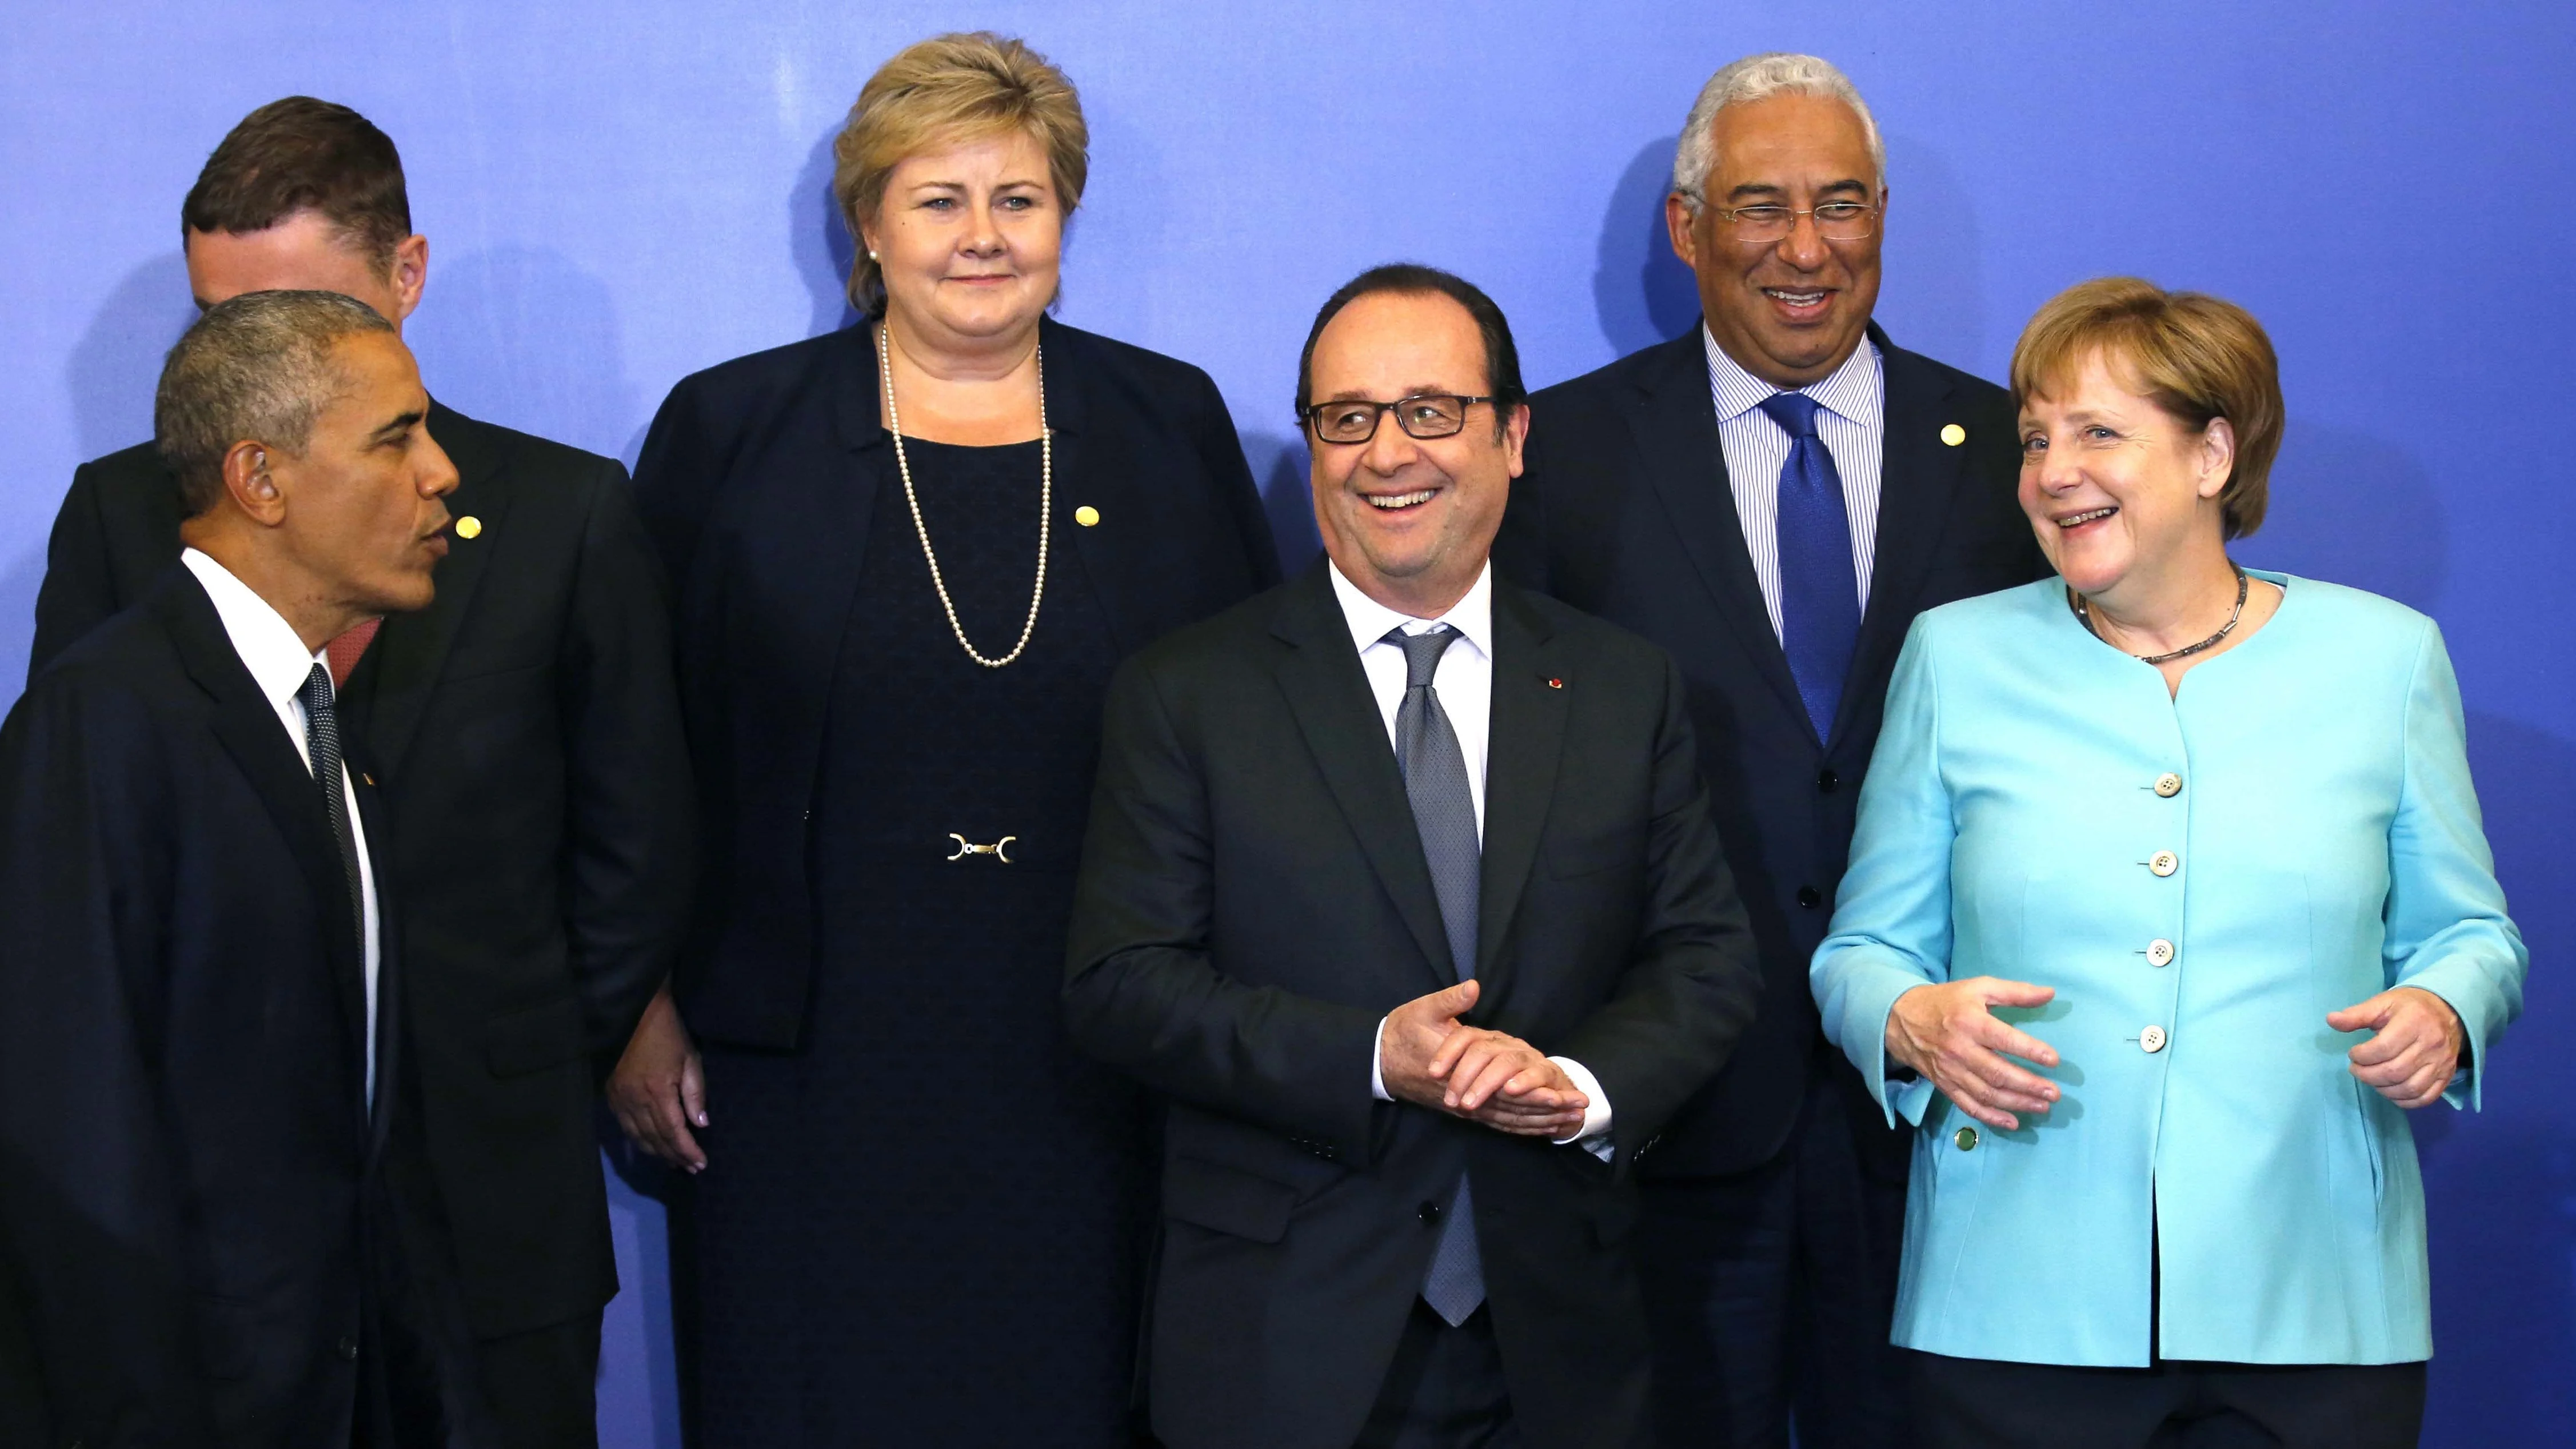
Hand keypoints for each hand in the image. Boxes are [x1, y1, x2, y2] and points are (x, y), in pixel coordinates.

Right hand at [608, 984, 707, 1171]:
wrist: (635, 1012)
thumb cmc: (668, 1033)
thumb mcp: (690, 1059)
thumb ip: (695, 1094)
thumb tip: (701, 1125)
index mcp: (657, 1091)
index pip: (673, 1132)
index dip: (687, 1151)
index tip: (701, 1163)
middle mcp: (635, 1100)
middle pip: (655, 1139)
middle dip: (674, 1156)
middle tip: (691, 1168)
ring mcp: (619, 1099)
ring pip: (638, 1137)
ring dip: (657, 1153)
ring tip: (674, 1163)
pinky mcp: (610, 1095)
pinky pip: (625, 1127)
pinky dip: (639, 1141)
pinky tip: (650, 1147)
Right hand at [1378, 979, 1589, 1138]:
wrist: (1379, 1060)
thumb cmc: (1402, 1033)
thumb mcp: (1422, 1010)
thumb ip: (1450, 1000)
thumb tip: (1473, 987)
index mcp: (1459, 1072)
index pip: (1503, 1089)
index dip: (1534, 1093)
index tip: (1561, 1092)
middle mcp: (1464, 1096)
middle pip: (1512, 1109)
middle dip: (1548, 1110)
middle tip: (1580, 1108)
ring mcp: (1464, 1106)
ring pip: (1507, 1120)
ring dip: (1539, 1122)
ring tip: (1571, 1121)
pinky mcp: (1462, 1110)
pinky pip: (1495, 1123)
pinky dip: (1520, 1127)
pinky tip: (1540, 1128)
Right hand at [1885, 977, 2060, 1130]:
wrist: (1901, 1019)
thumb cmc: (1947, 1002)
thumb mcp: (1979, 988)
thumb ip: (2015, 992)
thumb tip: (2050, 993)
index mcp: (1970, 1021)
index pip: (2003, 1039)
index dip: (2030, 1050)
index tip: (2054, 1060)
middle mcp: (1960, 1049)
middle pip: (1997, 1072)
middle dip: (2028, 1085)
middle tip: (2054, 1093)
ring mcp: (1951, 1070)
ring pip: (1986, 1093)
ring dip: (2017, 1103)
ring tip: (2042, 1106)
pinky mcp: (1945, 1085)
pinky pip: (1968, 1106)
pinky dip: (1991, 1117)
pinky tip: (2013, 1122)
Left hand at [2328, 986, 2464, 1109]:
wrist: (2447, 1011)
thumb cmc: (2409, 1007)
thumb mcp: (2383, 1003)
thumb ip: (2357, 1014)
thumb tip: (2331, 1020)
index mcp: (2414, 1022)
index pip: (2384, 1048)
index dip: (2362, 1056)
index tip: (2353, 1054)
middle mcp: (2431, 1044)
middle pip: (2395, 1071)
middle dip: (2367, 1075)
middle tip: (2356, 1069)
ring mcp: (2441, 1063)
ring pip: (2410, 1088)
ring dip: (2383, 1089)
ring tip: (2370, 1079)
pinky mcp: (2447, 1076)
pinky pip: (2425, 1097)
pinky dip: (2404, 1101)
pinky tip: (2389, 1091)